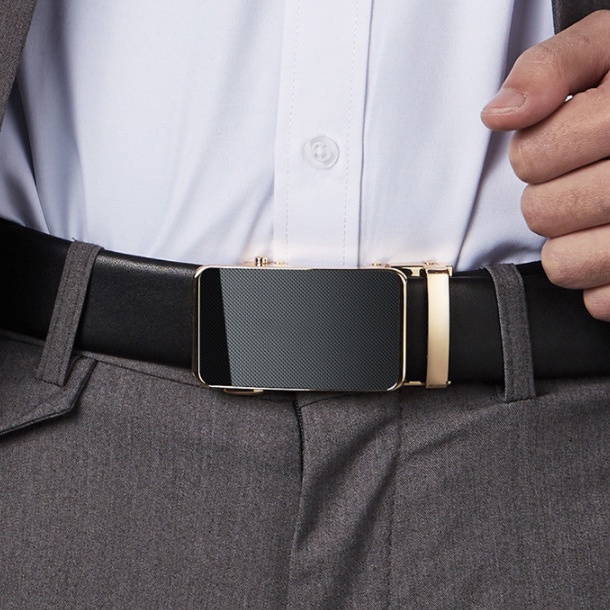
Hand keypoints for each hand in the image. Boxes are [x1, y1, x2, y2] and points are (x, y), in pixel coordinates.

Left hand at [481, 10, 609, 319]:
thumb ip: (553, 66)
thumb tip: (500, 113)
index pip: (531, 158)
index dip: (536, 149)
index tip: (569, 134)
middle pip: (542, 213)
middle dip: (552, 193)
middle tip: (588, 174)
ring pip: (564, 263)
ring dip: (570, 240)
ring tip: (600, 211)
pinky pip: (601, 301)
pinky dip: (601, 280)